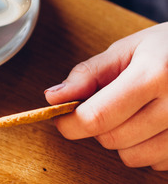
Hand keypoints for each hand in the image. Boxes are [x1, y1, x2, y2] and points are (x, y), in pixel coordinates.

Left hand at [45, 22, 167, 169]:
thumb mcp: (129, 48)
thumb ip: (89, 73)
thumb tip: (53, 97)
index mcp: (153, 74)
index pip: (97, 116)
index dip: (70, 122)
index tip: (62, 118)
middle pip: (112, 138)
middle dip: (97, 125)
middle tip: (107, 104)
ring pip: (134, 156)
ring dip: (124, 140)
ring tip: (134, 113)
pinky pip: (159, 163)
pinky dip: (149, 148)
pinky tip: (155, 124)